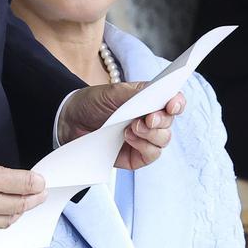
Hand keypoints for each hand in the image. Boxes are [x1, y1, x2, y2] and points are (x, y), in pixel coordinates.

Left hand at [58, 83, 185, 169]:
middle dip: (161, 120)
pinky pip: (152, 155)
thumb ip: (136, 93)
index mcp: (148, 100)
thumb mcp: (112, 92)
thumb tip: (158, 92)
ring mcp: (144, 138)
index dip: (177, 102)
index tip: (172, 104)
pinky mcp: (137, 156)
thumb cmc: (92, 102)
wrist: (70, 121)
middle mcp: (149, 119)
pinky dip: (144, 146)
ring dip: (151, 134)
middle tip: (147, 119)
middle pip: (169, 122)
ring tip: (131, 128)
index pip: (172, 101)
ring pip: (163, 140)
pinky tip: (128, 137)